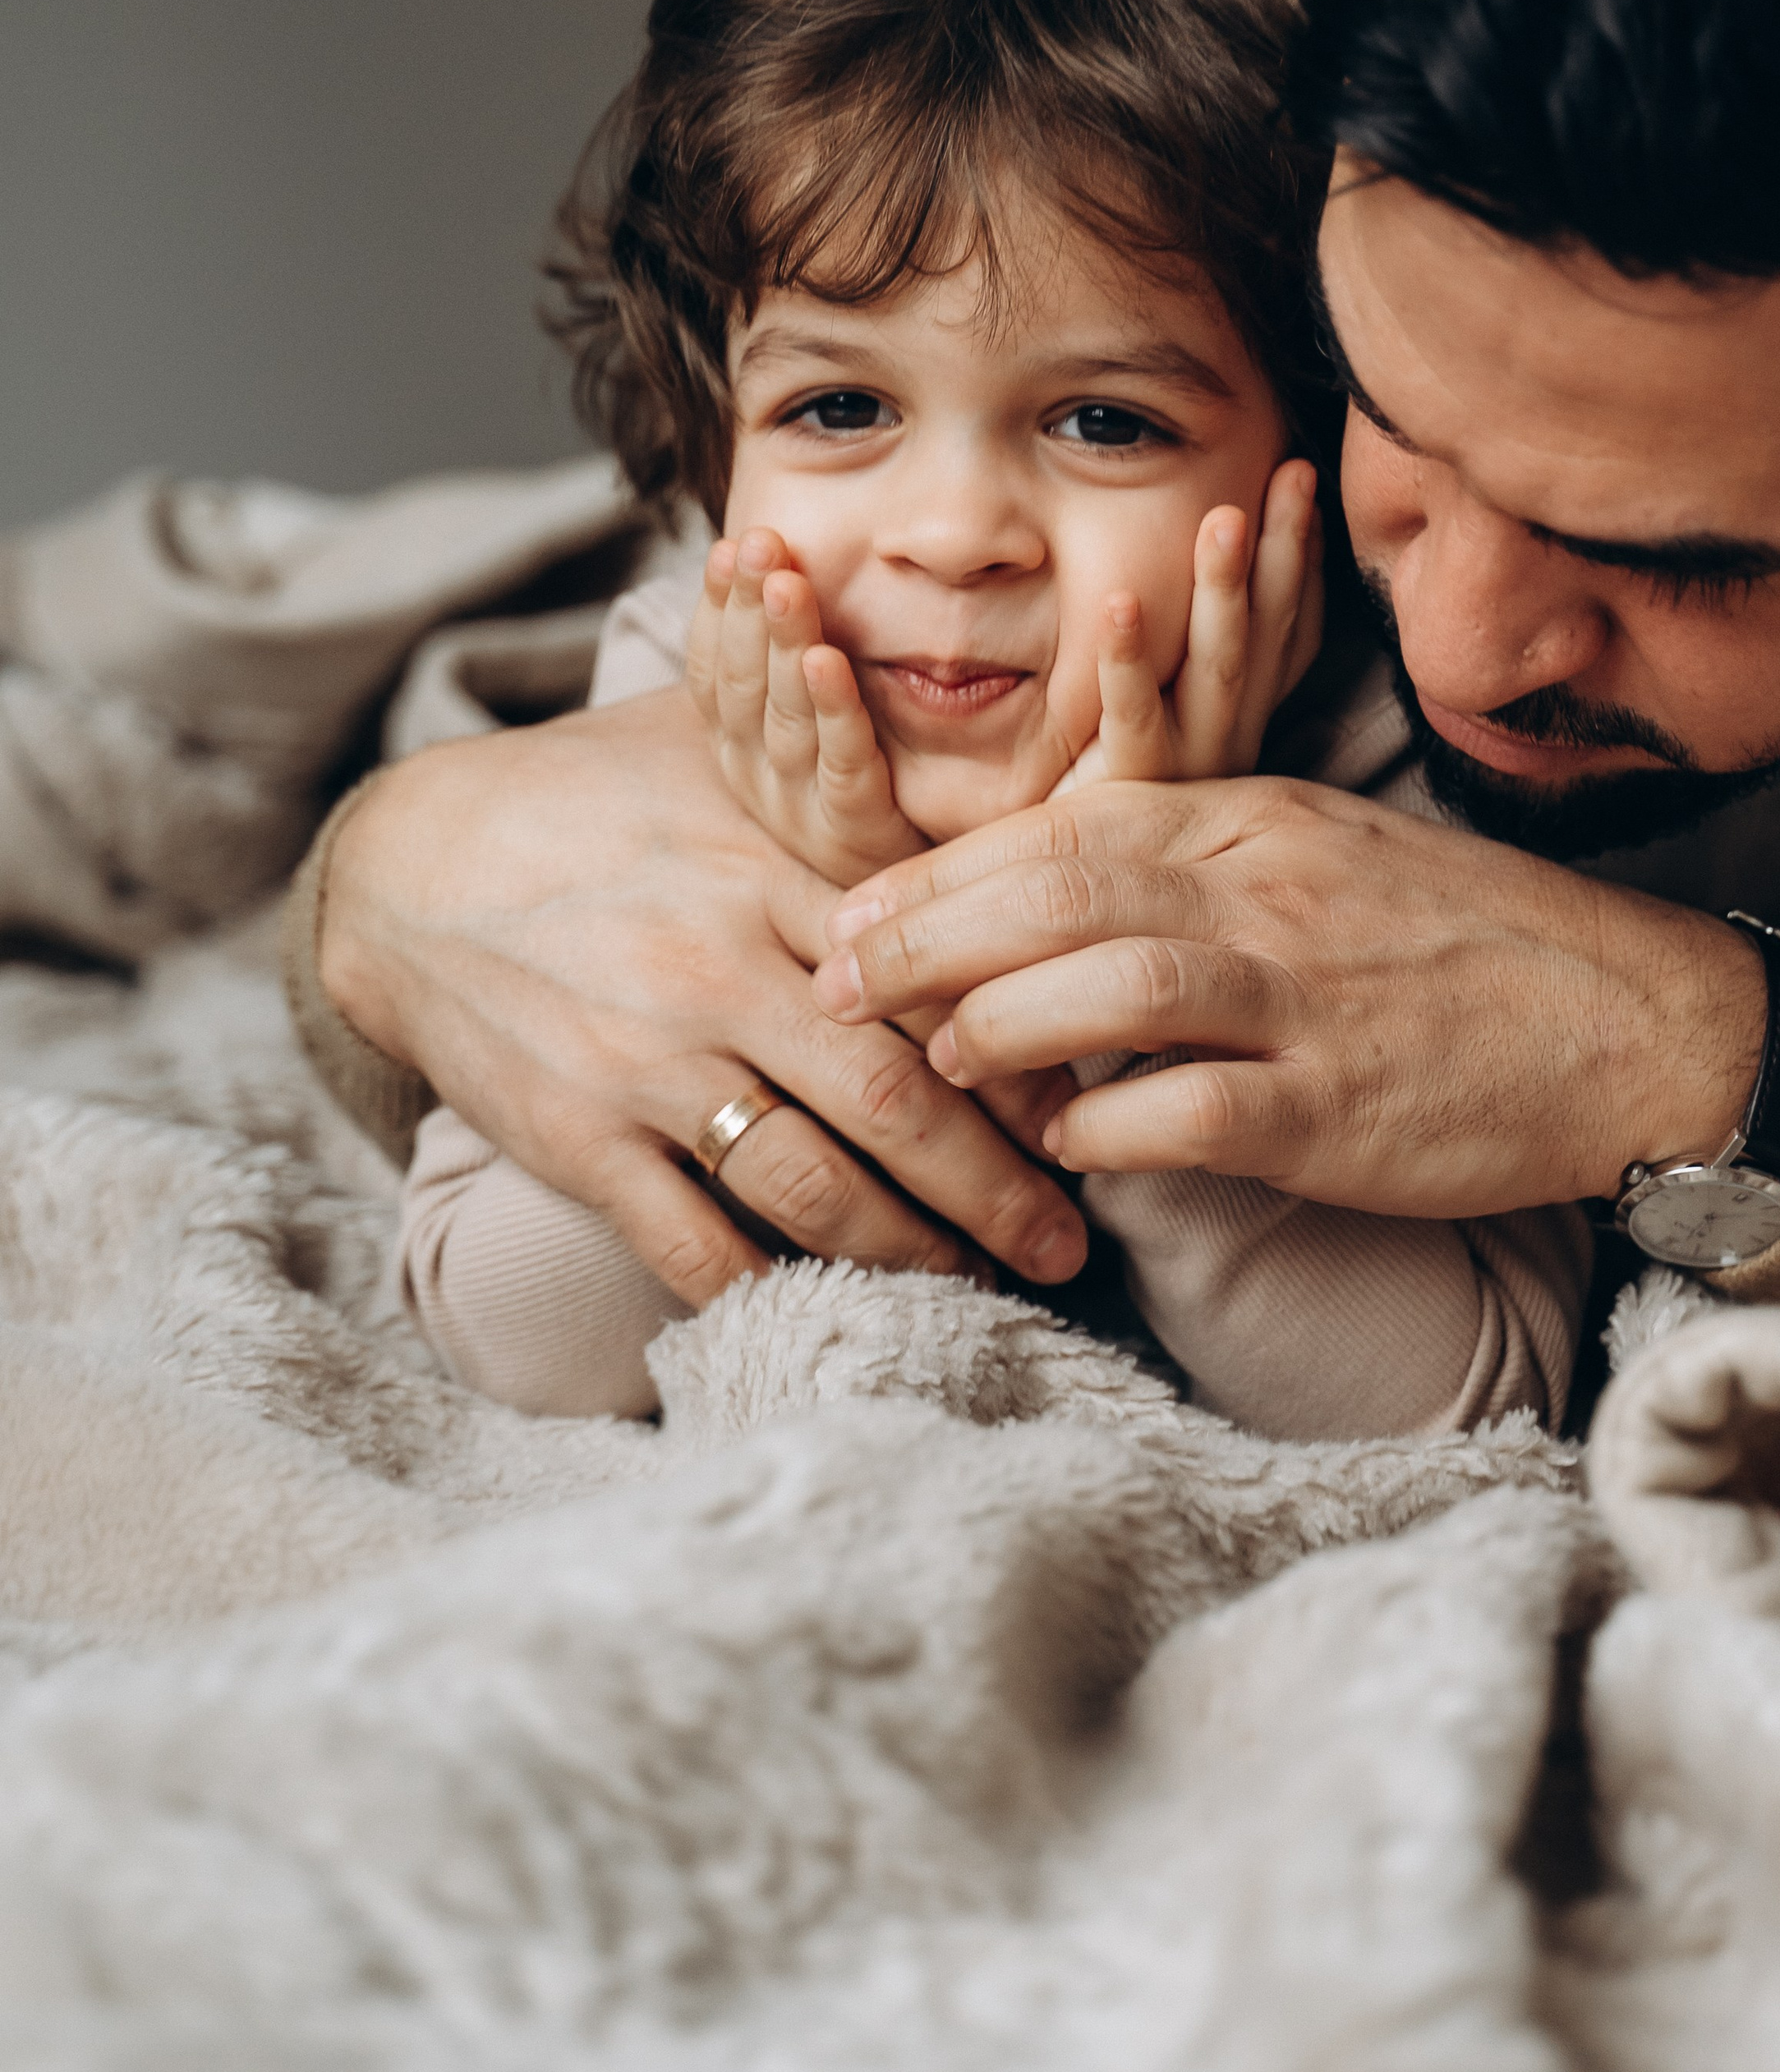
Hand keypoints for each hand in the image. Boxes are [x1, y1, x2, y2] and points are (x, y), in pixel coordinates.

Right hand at [319, 684, 1087, 1306]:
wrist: (405, 867)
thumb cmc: (590, 801)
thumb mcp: (718, 760)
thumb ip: (841, 787)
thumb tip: (984, 810)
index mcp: (769, 874)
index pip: (929, 980)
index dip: (1019, 1059)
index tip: (1082, 1115)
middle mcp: (719, 971)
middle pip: (896, 1102)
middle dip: (998, 1188)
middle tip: (1068, 1244)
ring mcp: (645, 1064)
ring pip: (812, 1187)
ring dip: (911, 1252)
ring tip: (980, 1286)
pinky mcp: (576, 1138)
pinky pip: (692, 1244)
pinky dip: (769, 1291)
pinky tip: (835, 1311)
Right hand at [689, 528, 927, 886]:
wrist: (908, 889)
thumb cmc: (860, 781)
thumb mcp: (806, 715)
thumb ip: (783, 654)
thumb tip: (771, 565)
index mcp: (735, 740)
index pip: (712, 666)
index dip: (718, 607)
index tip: (730, 550)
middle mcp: (754, 772)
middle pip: (742, 682)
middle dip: (750, 607)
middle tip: (761, 543)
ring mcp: (799, 805)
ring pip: (784, 716)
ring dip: (784, 643)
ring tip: (789, 584)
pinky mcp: (854, 829)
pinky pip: (841, 763)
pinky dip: (833, 709)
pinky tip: (828, 661)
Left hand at [808, 777, 1769, 1219]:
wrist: (1629, 1019)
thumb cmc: (1462, 942)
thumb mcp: (1321, 855)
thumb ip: (1192, 862)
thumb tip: (1053, 905)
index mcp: (1256, 820)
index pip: (1062, 822)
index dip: (943, 871)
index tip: (856, 911)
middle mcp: (1267, 893)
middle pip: (1054, 888)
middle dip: (923, 938)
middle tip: (835, 983)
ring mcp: (1303, 1000)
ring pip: (1105, 987)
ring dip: (999, 1029)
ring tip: (942, 1062)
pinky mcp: (1334, 1110)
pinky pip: (1184, 1115)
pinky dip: (1104, 1134)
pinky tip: (1066, 1152)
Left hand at [1059, 463, 1322, 787]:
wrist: (1043, 916)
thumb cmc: (1089, 812)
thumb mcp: (1141, 725)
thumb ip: (1168, 661)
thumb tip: (1183, 563)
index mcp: (1237, 726)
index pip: (1286, 630)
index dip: (1298, 556)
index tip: (1299, 475)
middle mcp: (1223, 750)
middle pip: (1264, 639)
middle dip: (1279, 553)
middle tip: (1291, 471)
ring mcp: (1179, 779)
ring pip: (1215, 675)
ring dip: (1221, 595)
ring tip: (1222, 519)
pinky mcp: (1120, 804)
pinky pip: (1130, 728)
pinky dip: (1125, 666)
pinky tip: (1119, 606)